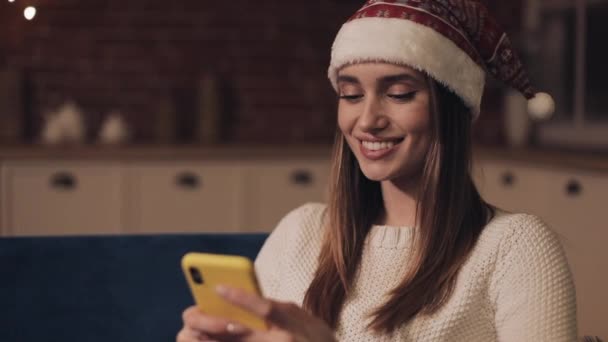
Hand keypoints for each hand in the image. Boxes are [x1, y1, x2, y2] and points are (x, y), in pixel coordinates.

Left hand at [176, 285, 335, 341]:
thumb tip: (245, 300)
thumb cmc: (314, 338)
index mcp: (292, 323)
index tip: (218, 287)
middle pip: (238, 334)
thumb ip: (277, 308)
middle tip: (190, 316)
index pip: (265, 309)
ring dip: (207, 341)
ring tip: (189, 334)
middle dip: (209, 324)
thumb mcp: (301, 317)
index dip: (241, 297)